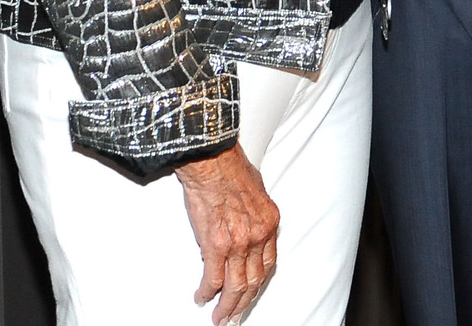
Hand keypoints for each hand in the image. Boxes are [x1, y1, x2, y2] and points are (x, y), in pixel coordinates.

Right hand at [175, 144, 280, 324]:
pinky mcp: (215, 246)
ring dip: (227, 306)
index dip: (260, 282)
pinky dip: (207, 292)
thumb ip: (255, 213)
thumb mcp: (257, 189)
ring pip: (236, 286)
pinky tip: (203, 297)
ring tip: (220, 316)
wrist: (213, 161)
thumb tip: (246, 223)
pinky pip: (212, 278)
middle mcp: (257, 236)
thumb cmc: (231, 167)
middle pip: (254, 280)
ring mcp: (238, 243)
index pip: (269, 263)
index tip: (252, 291)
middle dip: (244, 302)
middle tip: (236, 314)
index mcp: (269, 222)